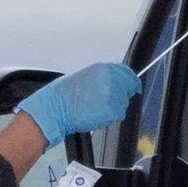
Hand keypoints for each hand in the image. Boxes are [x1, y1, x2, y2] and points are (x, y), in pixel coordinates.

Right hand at [14, 63, 141, 148]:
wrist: (55, 108)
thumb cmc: (63, 94)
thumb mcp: (84, 76)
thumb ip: (102, 77)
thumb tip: (113, 81)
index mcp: (104, 69)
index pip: (127, 74)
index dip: (130, 82)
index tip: (132, 86)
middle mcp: (111, 80)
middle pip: (127, 89)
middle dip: (120, 96)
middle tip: (105, 102)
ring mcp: (113, 95)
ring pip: (122, 104)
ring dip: (113, 107)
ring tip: (95, 108)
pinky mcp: (112, 110)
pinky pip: (117, 115)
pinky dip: (108, 117)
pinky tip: (95, 114)